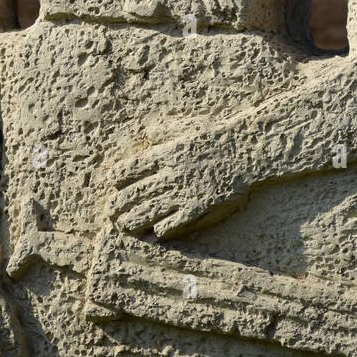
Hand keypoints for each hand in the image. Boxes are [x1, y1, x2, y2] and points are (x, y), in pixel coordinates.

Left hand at [105, 130, 248, 238]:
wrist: (245, 150)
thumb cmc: (217, 136)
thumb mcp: (188, 126)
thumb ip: (164, 131)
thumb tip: (147, 133)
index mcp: (166, 154)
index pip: (132, 169)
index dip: (117, 177)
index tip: (111, 182)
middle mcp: (171, 175)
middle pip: (135, 193)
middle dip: (119, 203)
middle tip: (110, 210)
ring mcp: (183, 193)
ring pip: (149, 211)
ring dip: (133, 219)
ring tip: (123, 225)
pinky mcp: (198, 207)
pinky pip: (173, 223)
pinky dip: (161, 228)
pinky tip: (155, 230)